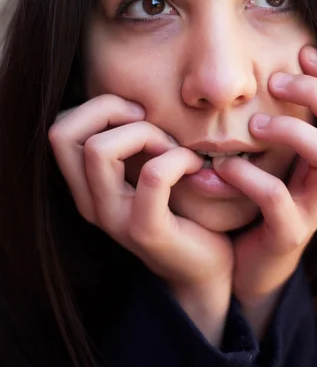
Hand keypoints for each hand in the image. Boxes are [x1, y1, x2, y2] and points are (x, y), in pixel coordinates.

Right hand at [48, 95, 233, 344]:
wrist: (206, 267)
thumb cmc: (182, 208)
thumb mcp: (148, 168)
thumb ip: (133, 142)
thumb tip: (136, 99)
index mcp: (86, 184)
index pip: (59, 129)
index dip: (96, 107)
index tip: (138, 114)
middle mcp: (89, 201)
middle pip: (63, 133)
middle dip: (110, 110)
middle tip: (150, 122)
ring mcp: (113, 218)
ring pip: (100, 150)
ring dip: (146, 134)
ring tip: (173, 148)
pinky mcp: (145, 229)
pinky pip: (154, 174)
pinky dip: (178, 158)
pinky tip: (195, 165)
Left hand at [213, 46, 316, 331]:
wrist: (242, 264)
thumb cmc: (251, 200)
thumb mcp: (265, 157)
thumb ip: (267, 120)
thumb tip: (253, 69)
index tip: (302, 51)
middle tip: (276, 83)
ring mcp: (312, 206)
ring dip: (294, 131)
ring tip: (253, 126)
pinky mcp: (288, 234)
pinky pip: (279, 200)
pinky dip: (250, 178)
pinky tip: (223, 168)